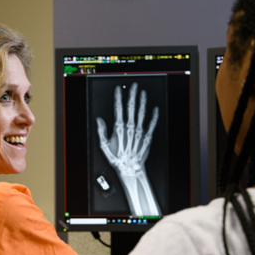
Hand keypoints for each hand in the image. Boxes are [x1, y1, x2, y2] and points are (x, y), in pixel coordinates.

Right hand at [96, 83, 160, 214]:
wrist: (130, 169)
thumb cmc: (118, 159)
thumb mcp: (104, 146)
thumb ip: (102, 131)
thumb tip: (99, 120)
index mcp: (119, 128)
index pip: (118, 109)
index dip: (119, 98)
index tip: (120, 89)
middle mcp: (130, 128)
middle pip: (131, 108)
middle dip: (132, 95)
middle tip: (134, 86)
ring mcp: (139, 132)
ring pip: (141, 113)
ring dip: (143, 102)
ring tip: (143, 93)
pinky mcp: (147, 137)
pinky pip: (151, 125)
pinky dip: (154, 116)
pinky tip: (155, 109)